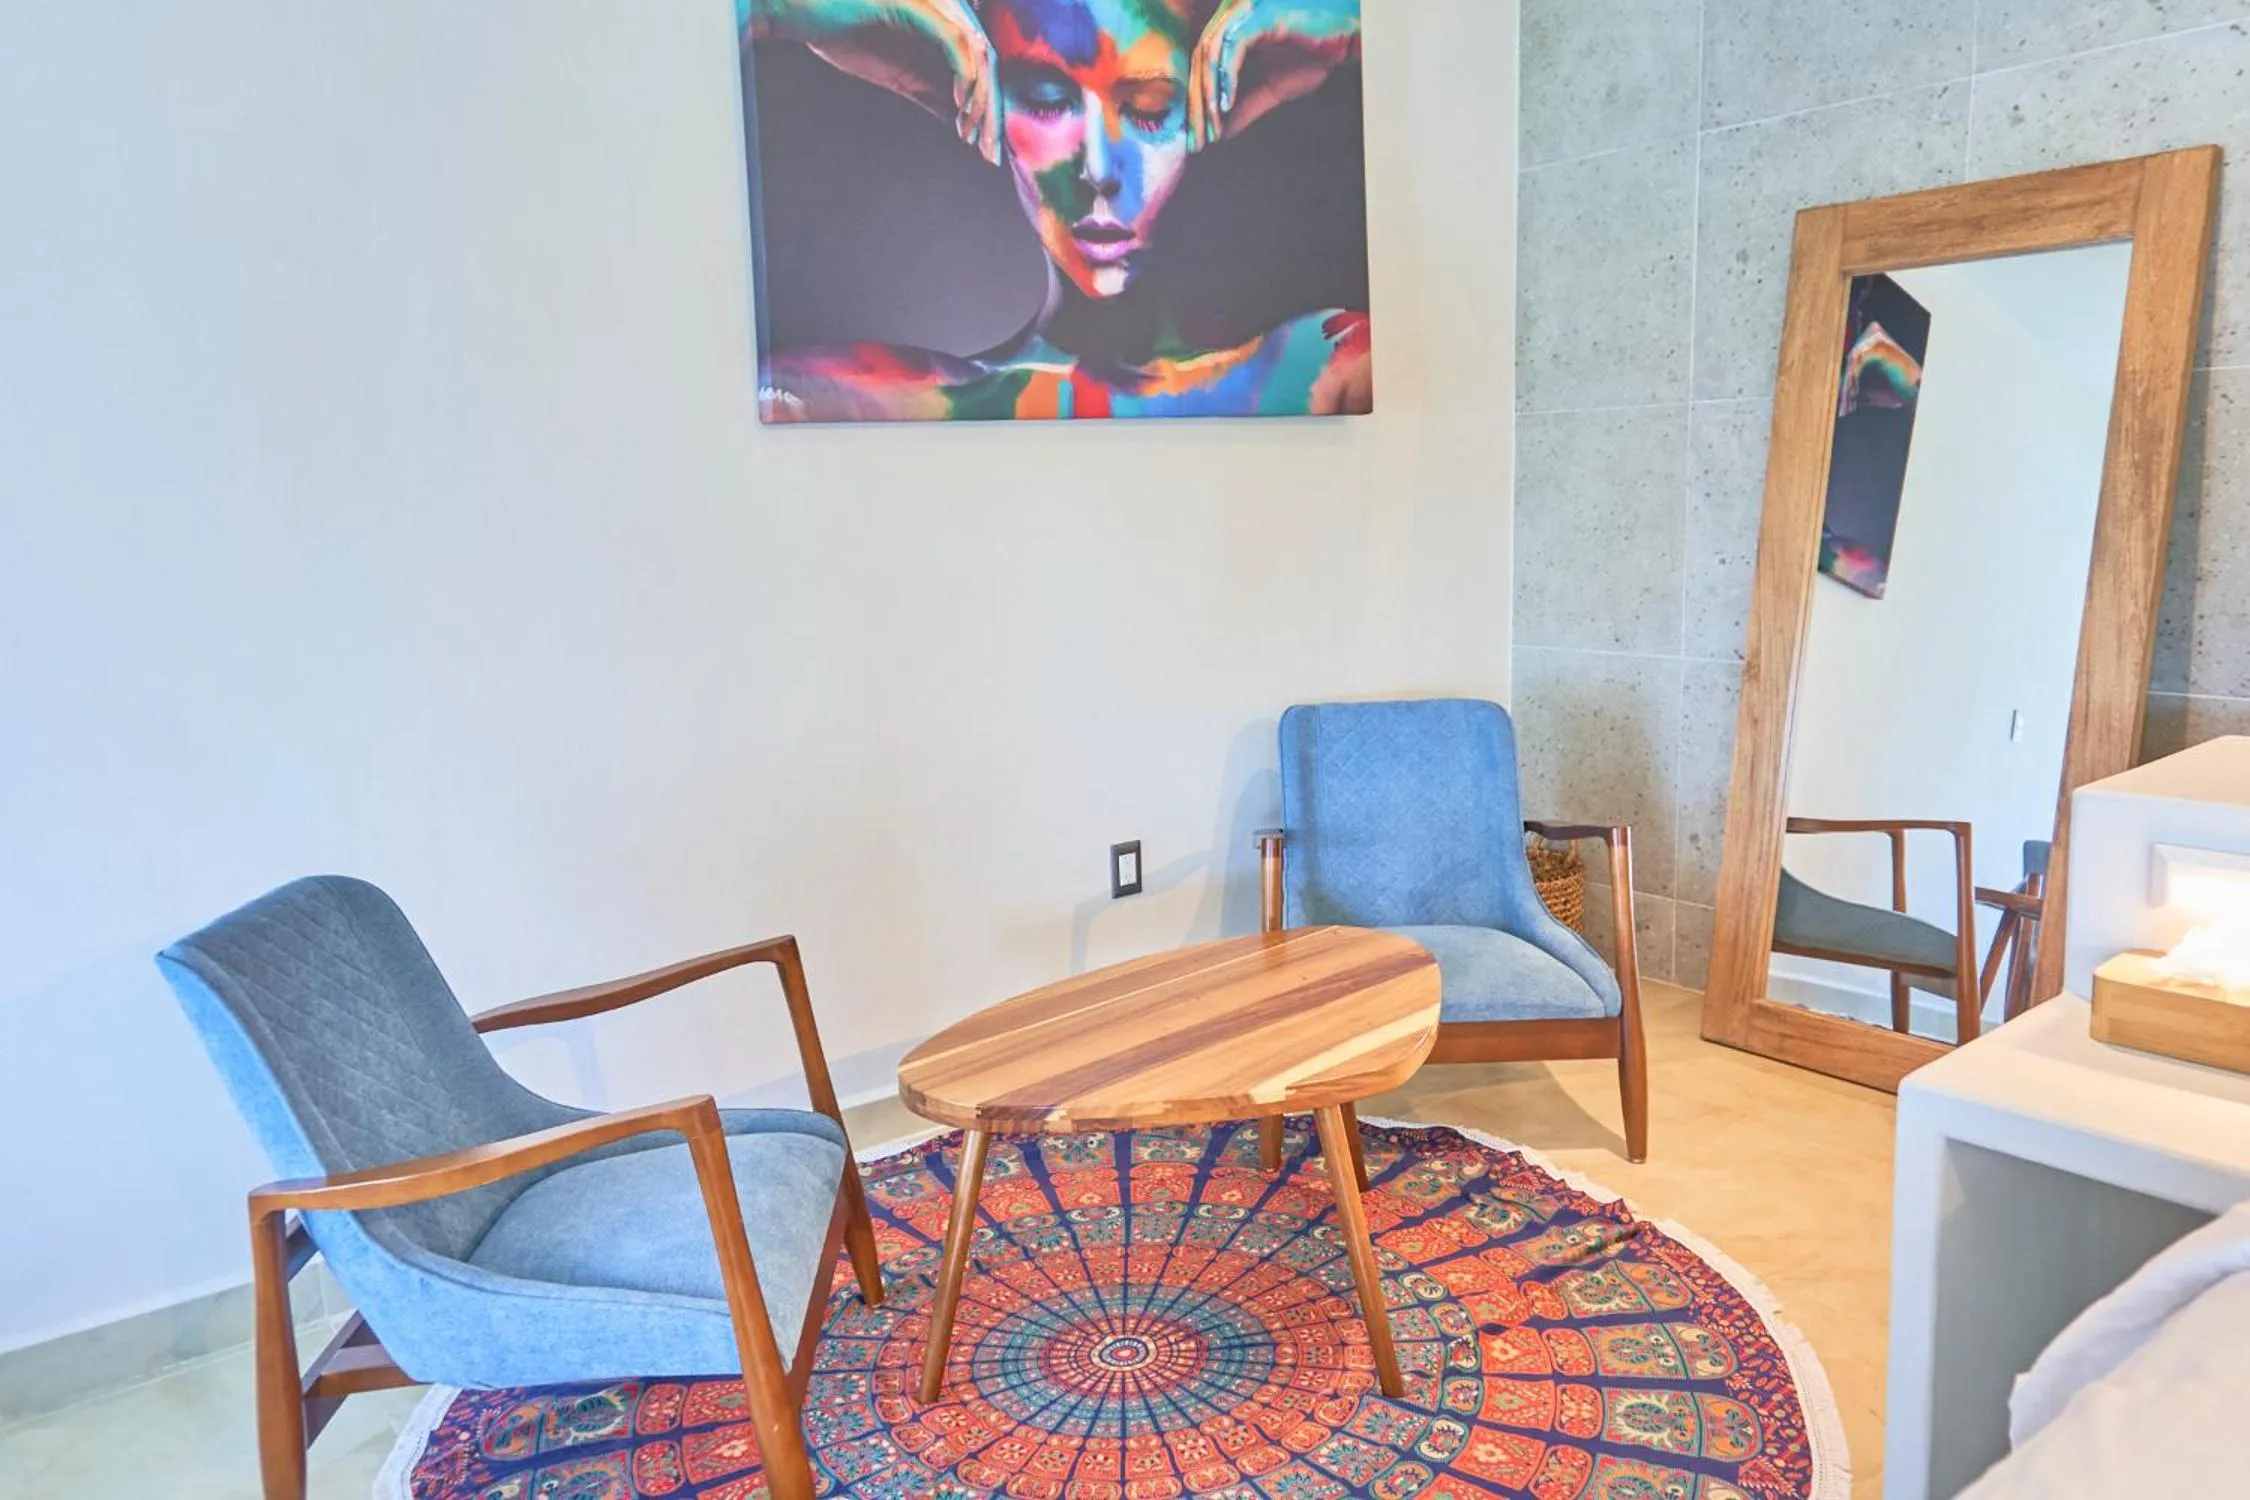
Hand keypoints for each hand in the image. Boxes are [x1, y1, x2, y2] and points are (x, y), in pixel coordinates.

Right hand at [751, 0, 999, 164]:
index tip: (984, 149)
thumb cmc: (839, 34)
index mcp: (941, 23)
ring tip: (973, 135)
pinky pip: (952, 41)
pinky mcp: (915, 4)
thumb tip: (956, 118)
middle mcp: (945, 9)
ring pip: (975, 54)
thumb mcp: (895, 72)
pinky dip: (963, 74)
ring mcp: (932, 3)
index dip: (987, 108)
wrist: (796, 11)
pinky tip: (960, 106)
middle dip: (992, 111)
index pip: (978, 67)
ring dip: (980, 99)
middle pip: (985, 62)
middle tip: (990, 155)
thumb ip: (928, 89)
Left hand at [1188, 0, 1360, 150]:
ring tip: (1210, 127)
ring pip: (1211, 56)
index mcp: (1232, 28)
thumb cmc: (1315, 55)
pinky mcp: (1257, 15)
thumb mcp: (1273, 89)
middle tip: (1196, 140)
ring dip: (1208, 95)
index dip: (1198, 103)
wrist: (1347, 40)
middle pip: (1200, 62)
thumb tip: (1222, 132)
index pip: (1203, 67)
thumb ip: (1245, 106)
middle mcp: (1232, 15)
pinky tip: (1226, 104)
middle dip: (1196, 105)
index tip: (1198, 136)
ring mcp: (1243, 11)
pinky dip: (1227, 78)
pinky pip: (1232, 48)